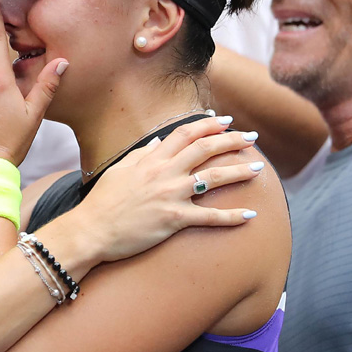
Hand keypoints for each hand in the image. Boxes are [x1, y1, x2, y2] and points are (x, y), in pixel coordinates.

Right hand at [76, 116, 263, 262]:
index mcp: (151, 159)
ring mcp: (170, 196)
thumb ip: (142, 153)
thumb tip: (159, 140)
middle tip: (252, 138)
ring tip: (259, 167)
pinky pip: (209, 217)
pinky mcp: (173, 220)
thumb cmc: (103, 201)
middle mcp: (164, 173)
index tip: (225, 121)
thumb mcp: (120, 170)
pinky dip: (232, 217)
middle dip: (232, 140)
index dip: (208, 125)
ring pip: (214, 178)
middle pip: (205, 149)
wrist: (91, 230)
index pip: (185, 134)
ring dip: (239, 170)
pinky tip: (251, 215)